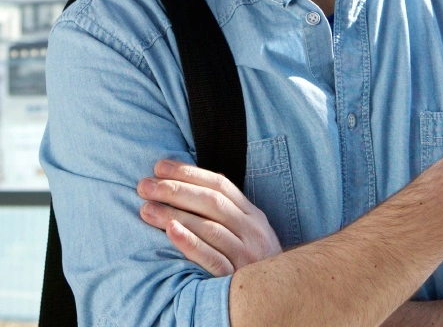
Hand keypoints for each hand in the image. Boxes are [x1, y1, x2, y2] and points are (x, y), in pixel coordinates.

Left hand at [137, 160, 281, 275]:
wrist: (279, 295)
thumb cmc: (253, 262)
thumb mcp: (248, 231)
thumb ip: (226, 211)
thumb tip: (190, 185)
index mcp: (252, 214)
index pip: (219, 184)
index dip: (189, 173)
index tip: (160, 166)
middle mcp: (251, 229)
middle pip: (211, 202)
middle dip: (175, 189)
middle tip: (145, 186)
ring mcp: (245, 253)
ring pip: (208, 227)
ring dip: (175, 214)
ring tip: (147, 208)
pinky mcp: (236, 277)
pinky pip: (212, 258)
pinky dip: (190, 243)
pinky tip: (170, 231)